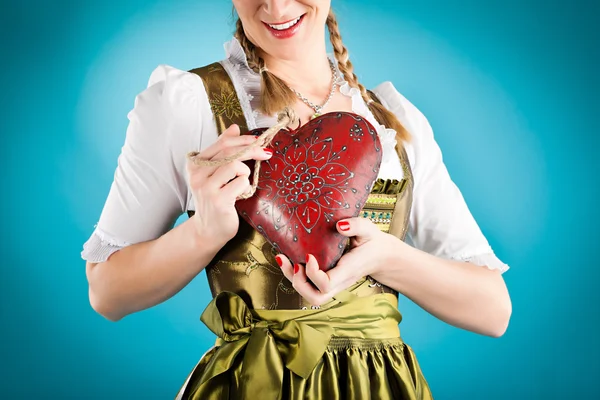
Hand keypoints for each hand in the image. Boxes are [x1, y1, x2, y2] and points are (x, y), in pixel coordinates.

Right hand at [186, 124, 272, 242]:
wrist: (208, 229)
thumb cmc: (215, 199)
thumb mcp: (215, 172)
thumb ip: (222, 150)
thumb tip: (234, 128)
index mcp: (195, 163)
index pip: (222, 143)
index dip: (242, 140)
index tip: (257, 140)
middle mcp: (197, 173)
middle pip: (229, 152)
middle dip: (251, 150)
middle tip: (266, 153)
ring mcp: (206, 187)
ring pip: (235, 165)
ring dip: (245, 172)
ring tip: (241, 182)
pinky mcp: (218, 200)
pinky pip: (241, 182)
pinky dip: (245, 186)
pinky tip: (239, 194)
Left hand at [276, 217, 400, 305]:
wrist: (380, 255)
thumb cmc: (372, 241)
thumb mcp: (368, 230)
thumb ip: (356, 226)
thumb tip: (339, 225)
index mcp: (348, 271)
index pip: (326, 284)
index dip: (312, 273)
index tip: (309, 255)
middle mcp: (339, 282)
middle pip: (315, 297)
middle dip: (298, 283)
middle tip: (294, 263)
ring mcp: (332, 284)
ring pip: (309, 295)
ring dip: (293, 281)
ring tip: (284, 260)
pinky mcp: (327, 281)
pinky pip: (308, 286)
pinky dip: (295, 276)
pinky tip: (288, 259)